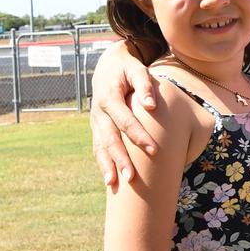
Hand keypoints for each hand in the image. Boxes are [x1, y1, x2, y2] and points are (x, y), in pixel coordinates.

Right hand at [90, 41, 158, 186]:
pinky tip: (109, 180)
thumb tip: (151, 106)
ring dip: (107, 165)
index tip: (154, 150)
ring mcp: (95, 121)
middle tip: (133, 177)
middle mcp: (99, 112)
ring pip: (99, 146)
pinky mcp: (96, 128)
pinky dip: (102, 163)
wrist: (107, 66)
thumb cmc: (128, 68)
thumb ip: (145, 85)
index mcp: (109, 97)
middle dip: (120, 158)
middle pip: (109, 138)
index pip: (125, 120)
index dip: (138, 135)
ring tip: (115, 184)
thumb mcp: (137, 70)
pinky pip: (97, 147)